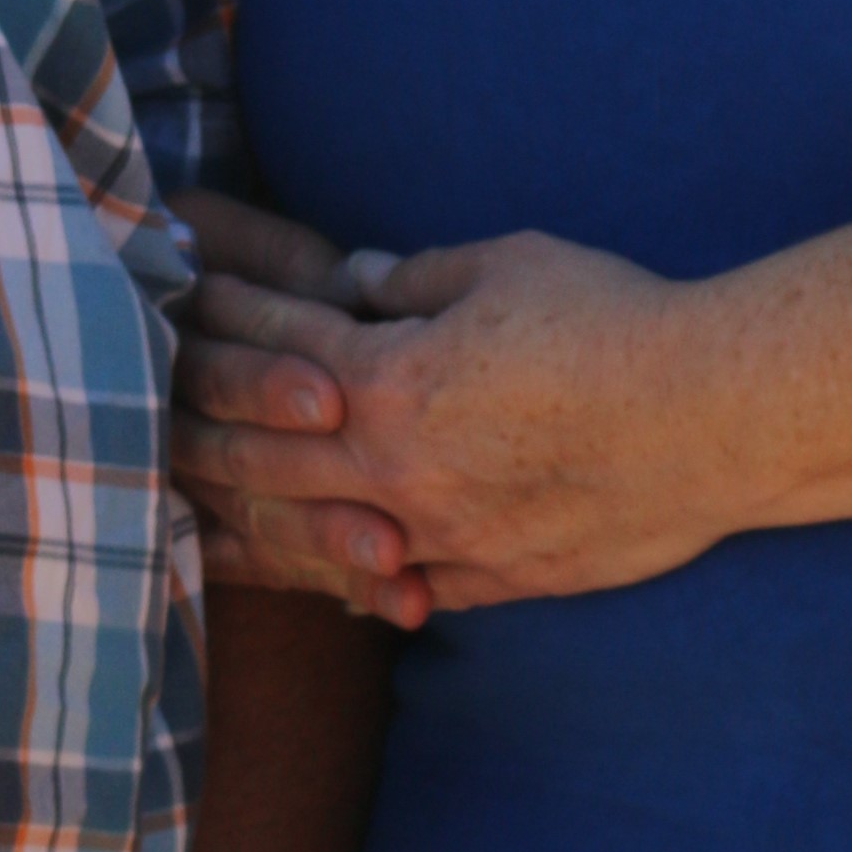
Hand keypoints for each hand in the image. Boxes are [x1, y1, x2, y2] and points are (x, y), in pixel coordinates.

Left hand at [174, 225, 727, 620]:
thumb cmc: (610, 321)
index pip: (279, 346)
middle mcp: (397, 468)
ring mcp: (439, 536)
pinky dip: (346, 581)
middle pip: (267, 455)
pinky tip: (319, 579)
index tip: (179, 294)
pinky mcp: (490, 579)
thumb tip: (359, 279)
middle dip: (196, 426)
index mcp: (391, 379)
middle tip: (142, 414)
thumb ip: (417, 277)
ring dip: (248, 521)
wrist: (709, 418)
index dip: (226, 314)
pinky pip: (394, 587)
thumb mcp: (506, 264)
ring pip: (315, 536)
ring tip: (193, 512)